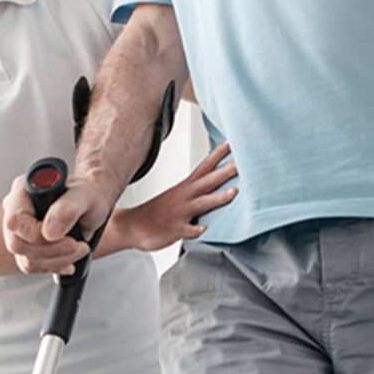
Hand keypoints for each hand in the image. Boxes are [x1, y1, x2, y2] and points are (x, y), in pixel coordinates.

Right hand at [1, 171, 115, 274]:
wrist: (93, 202)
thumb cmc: (88, 193)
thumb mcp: (85, 195)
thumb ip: (67, 208)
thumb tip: (49, 232)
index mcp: (24, 191)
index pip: (15, 221)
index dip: (38, 236)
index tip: (68, 237)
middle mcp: (17, 210)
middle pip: (17, 244)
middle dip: (51, 251)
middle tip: (78, 245)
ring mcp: (20, 230)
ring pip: (26, 260)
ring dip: (57, 260)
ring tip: (80, 249)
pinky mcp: (28, 246)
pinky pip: (33, 266)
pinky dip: (55, 265)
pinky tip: (69, 258)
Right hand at [112, 142, 237, 251]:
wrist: (131, 226)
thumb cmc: (158, 212)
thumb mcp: (178, 196)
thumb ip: (197, 190)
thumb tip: (218, 183)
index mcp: (185, 188)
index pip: (204, 167)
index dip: (218, 155)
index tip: (232, 143)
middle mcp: (183, 197)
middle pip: (207, 181)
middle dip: (225, 172)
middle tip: (242, 164)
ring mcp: (179, 213)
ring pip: (200, 204)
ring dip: (217, 198)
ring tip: (233, 193)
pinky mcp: (174, 230)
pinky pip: (186, 230)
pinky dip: (195, 230)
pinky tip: (204, 229)